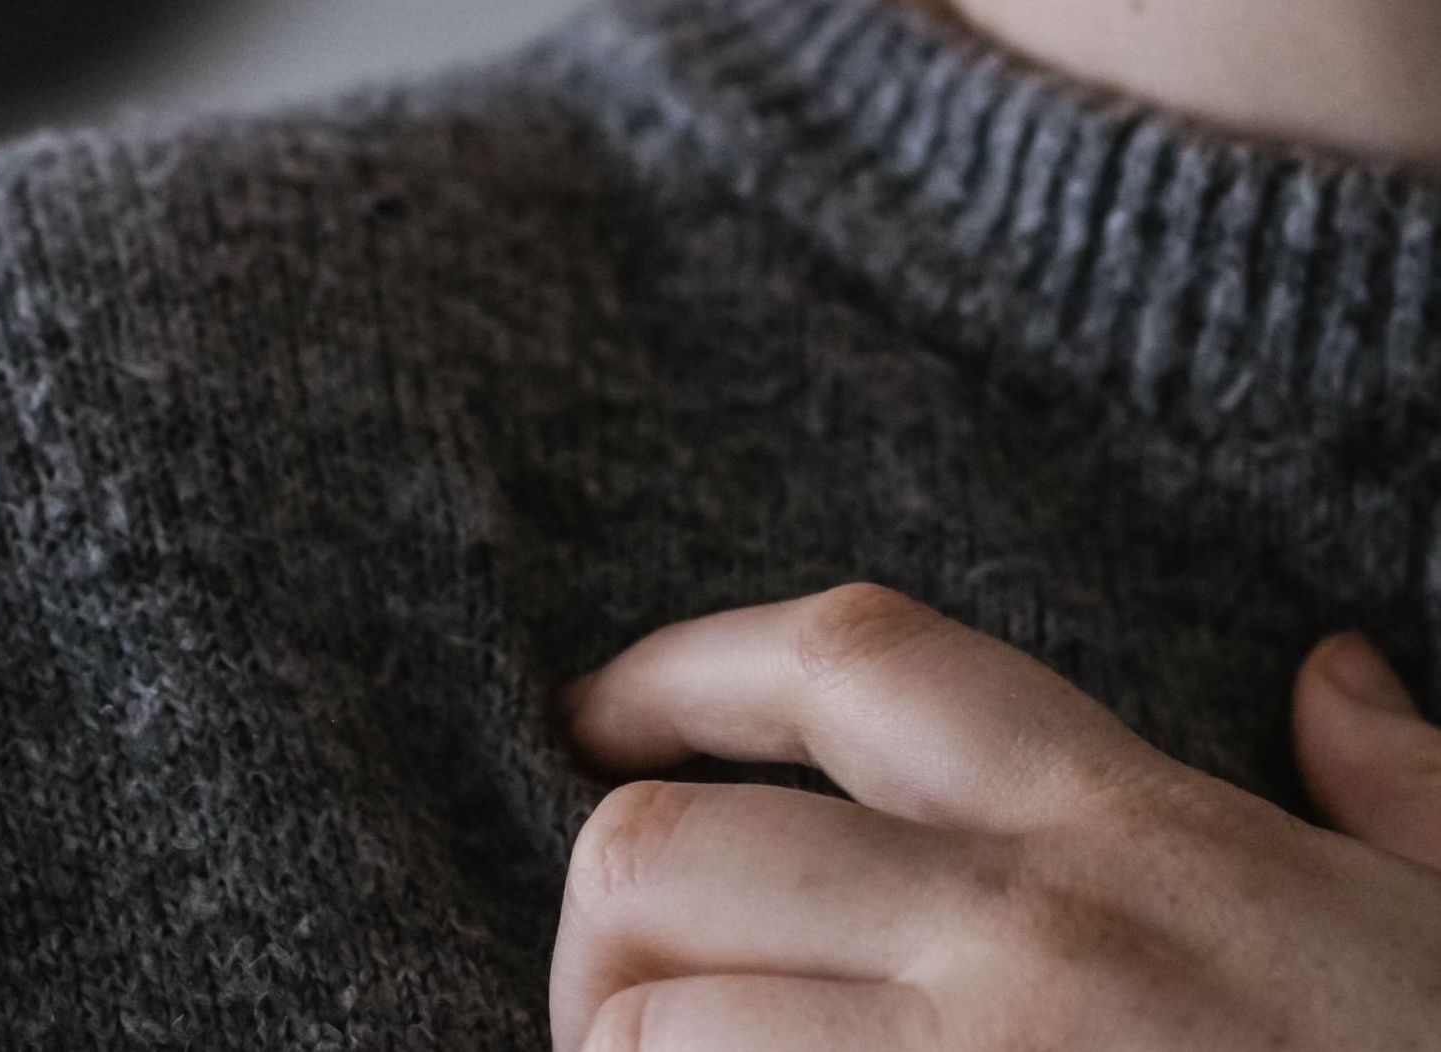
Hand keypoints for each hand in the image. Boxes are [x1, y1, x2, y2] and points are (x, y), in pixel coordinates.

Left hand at [550, 584, 1440, 1050]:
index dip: (682, 664)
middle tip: (621, 974)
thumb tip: (1336, 673)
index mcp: (1131, 827)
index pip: (845, 663)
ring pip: (647, 1034)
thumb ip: (1393, 786)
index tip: (592, 708)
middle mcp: (1026, 938)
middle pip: (662, 847)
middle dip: (600, 911)